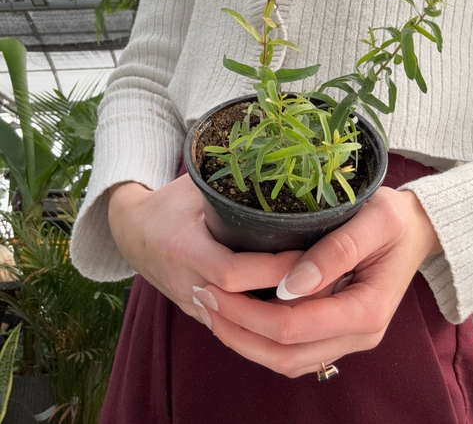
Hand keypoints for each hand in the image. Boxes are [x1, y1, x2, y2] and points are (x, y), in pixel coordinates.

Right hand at [108, 174, 302, 321]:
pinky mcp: (198, 313)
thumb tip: (276, 162)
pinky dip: (263, 319)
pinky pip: (235, 325)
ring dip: (278, 313)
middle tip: (325, 280)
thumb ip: (230, 178)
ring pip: (241, 323)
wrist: (132, 234)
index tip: (308, 254)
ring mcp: (191, 304)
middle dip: (286, 296)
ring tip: (317, 296)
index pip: (233, 272)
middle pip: (243, 305)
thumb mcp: (194, 186)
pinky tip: (292, 307)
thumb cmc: (168, 205)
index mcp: (183, 249)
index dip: (273, 269)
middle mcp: (186, 283)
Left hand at [192, 187, 441, 376]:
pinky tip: (238, 317)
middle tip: (203, 298)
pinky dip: (261, 342)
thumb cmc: (394, 219)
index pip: (296, 326)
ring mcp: (349, 339)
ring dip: (245, 341)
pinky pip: (295, 353)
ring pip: (287, 361)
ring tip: (211, 310)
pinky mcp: (339, 333)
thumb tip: (290, 286)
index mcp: (367, 310)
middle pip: (286, 353)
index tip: (215, 285)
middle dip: (238, 330)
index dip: (249, 312)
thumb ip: (337, 252)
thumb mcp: (373, 220)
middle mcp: (359, 335)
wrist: (414, 231)